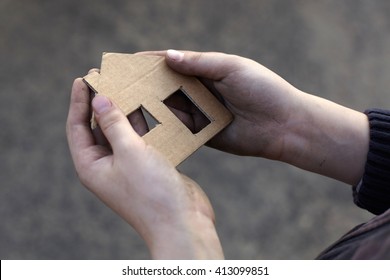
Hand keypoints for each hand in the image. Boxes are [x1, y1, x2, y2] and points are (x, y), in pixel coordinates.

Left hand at [66, 78, 223, 258]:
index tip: (84, 78)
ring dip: (123, 110)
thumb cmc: (151, 191)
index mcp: (91, 165)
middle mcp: (106, 165)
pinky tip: (147, 105)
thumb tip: (100, 99)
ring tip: (126, 85)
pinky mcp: (146, 164)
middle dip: (101, 102)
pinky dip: (142, 122)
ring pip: (120, 130)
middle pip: (98, 126)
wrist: (182, 221)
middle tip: (106, 75)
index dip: (79, 101)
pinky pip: (139, 137)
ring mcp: (127, 165)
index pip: (78, 126)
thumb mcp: (130, 152)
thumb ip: (114, 123)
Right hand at [138, 50, 298, 158]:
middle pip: (166, 87)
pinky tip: (148, 129)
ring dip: (151, 108)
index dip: (150, 63)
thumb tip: (168, 56)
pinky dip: (165, 128)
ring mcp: (201, 112)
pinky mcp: (203, 133)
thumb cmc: (263, 89)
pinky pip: (180, 130)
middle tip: (119, 90)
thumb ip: (201, 63)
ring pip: (170, 109)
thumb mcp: (232, 68)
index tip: (126, 64)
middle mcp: (200, 91)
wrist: (283, 125)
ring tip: (126, 110)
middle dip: (144, 87)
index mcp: (207, 70)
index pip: (172, 64)